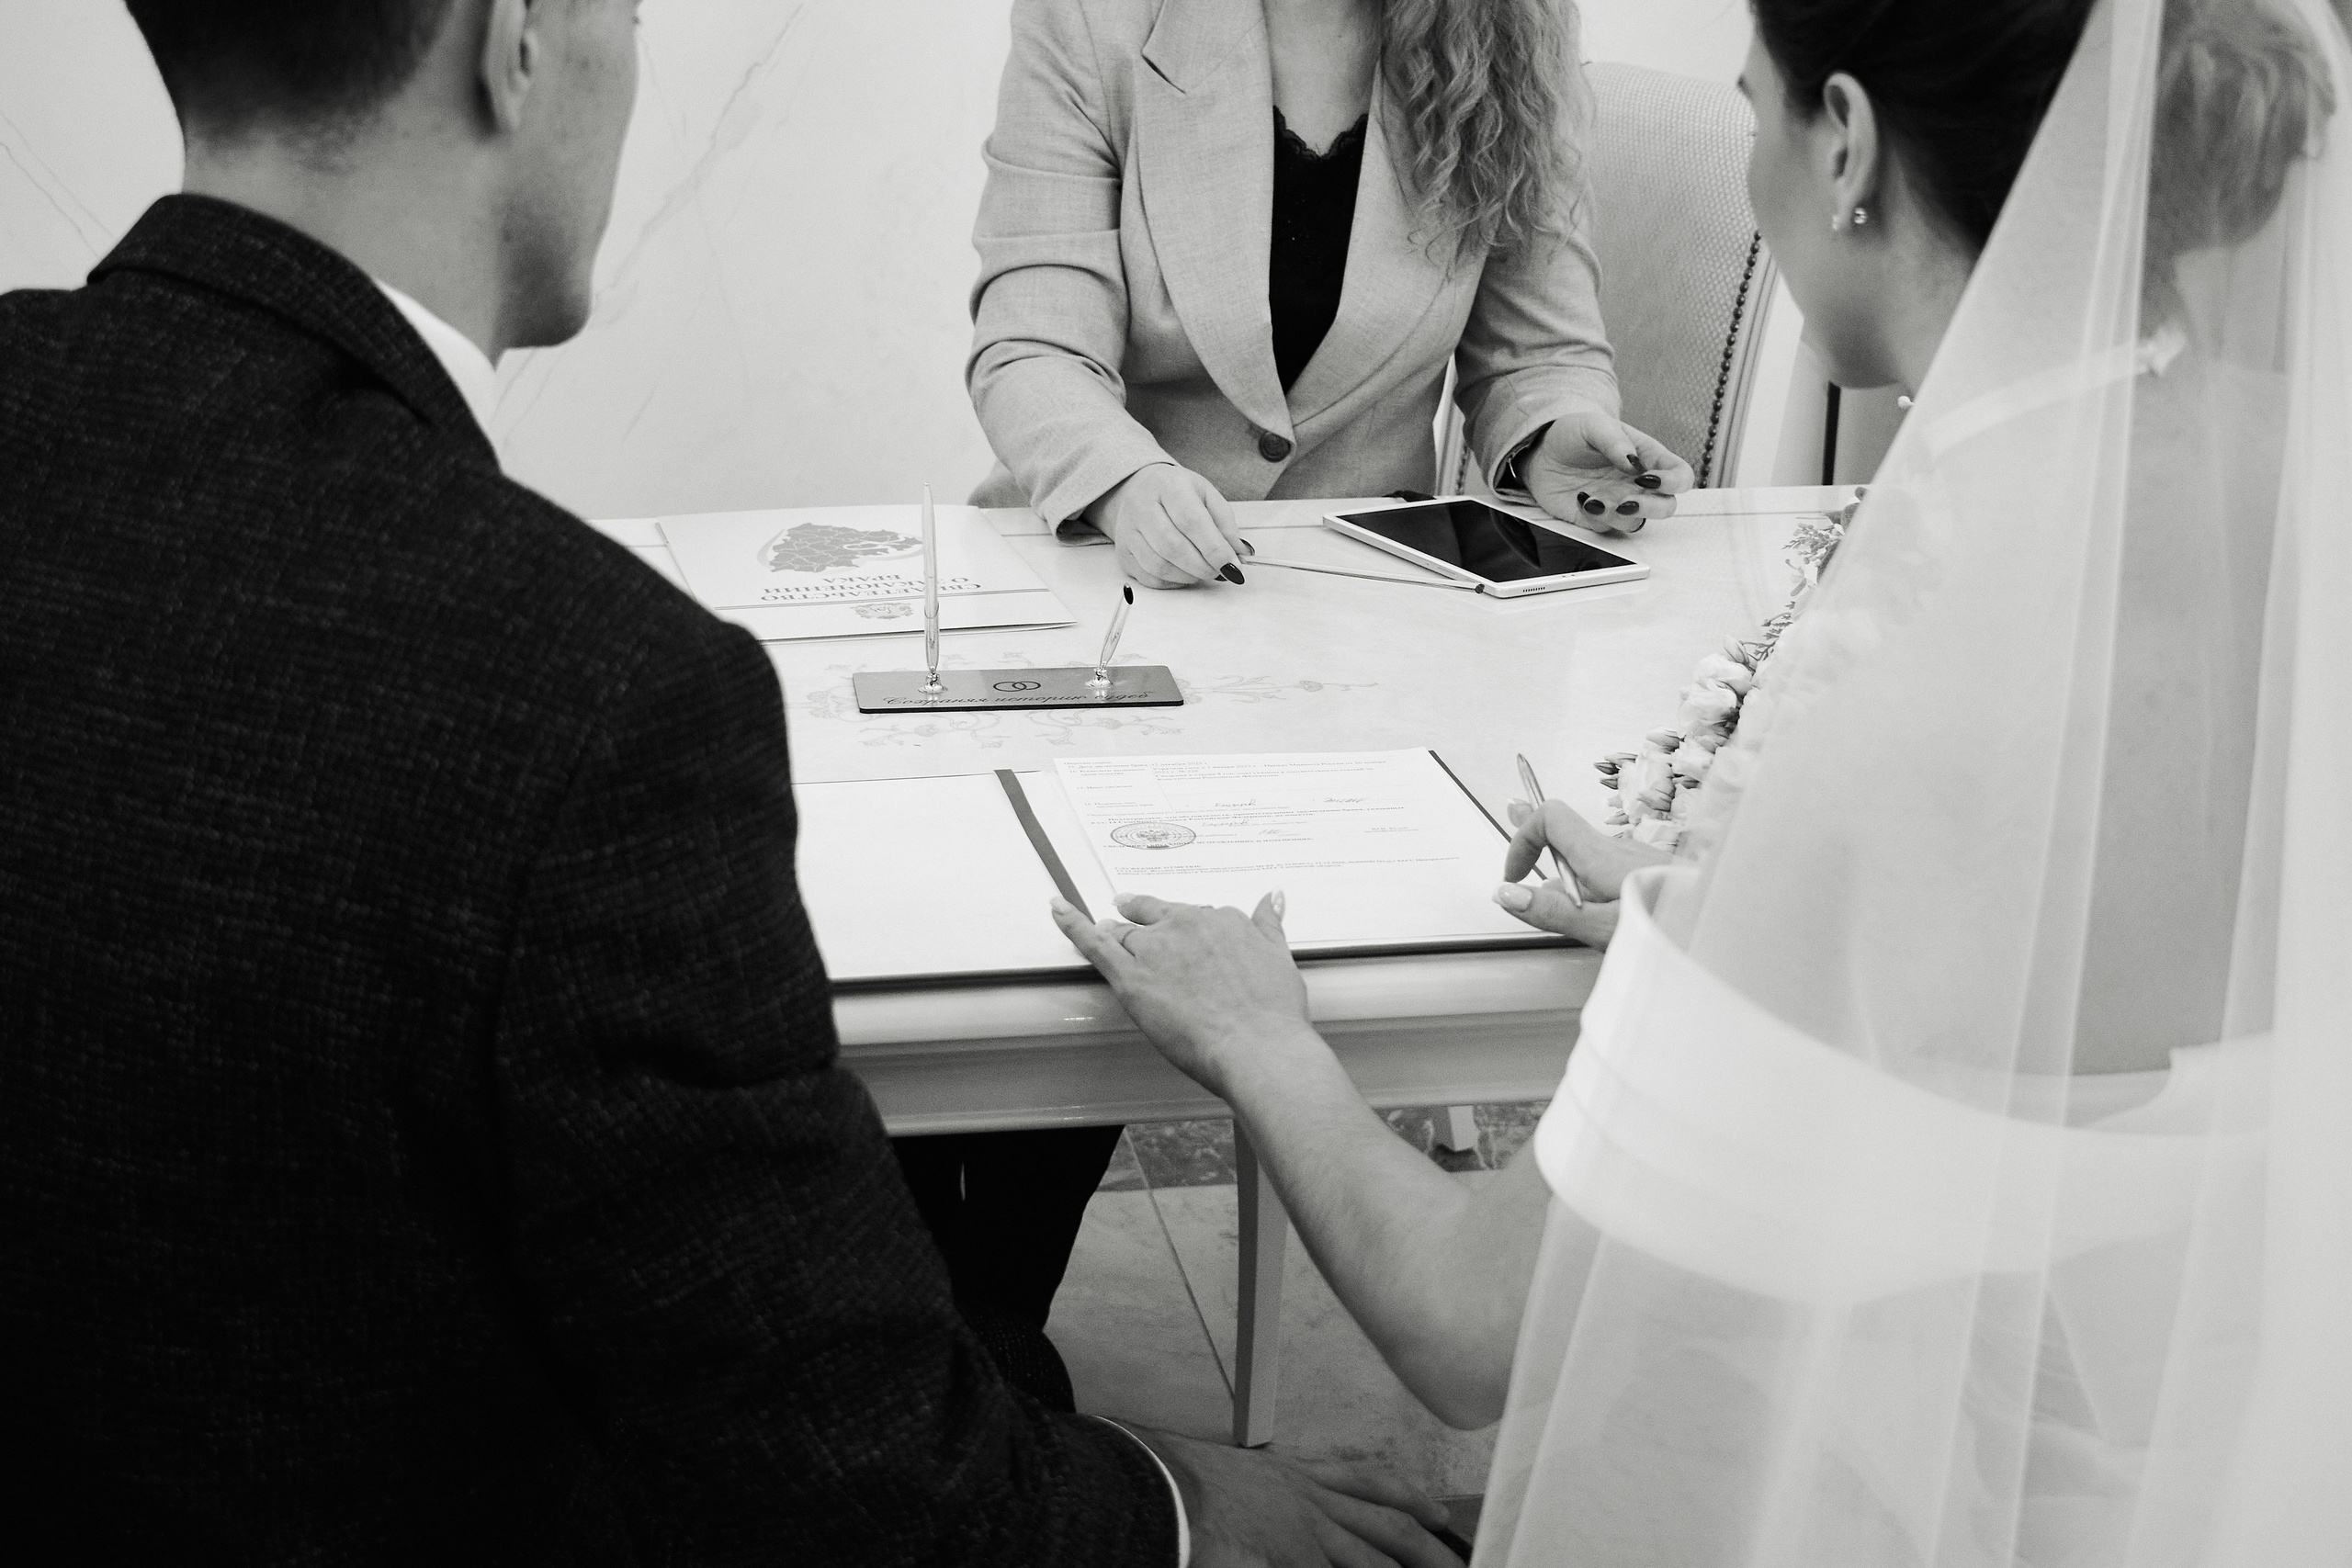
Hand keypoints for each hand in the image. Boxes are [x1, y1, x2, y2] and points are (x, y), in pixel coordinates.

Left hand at [1049, 891, 1309, 1096]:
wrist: (1257, 1046)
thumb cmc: (1272, 1013)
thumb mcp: (1279, 957)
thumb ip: (1268, 925)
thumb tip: (1271, 898)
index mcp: (1221, 921)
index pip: (1192, 916)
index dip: (1184, 929)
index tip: (1182, 933)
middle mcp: (1186, 926)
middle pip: (1155, 918)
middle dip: (1143, 919)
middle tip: (1132, 916)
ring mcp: (1155, 949)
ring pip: (1126, 934)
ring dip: (1117, 934)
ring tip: (1109, 934)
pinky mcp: (1130, 977)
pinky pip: (1094, 943)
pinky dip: (1071, 922)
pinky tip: (1057, 908)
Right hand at [1085, 463, 1245, 587]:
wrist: (1139, 488)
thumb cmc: (1176, 492)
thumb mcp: (1206, 495)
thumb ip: (1225, 524)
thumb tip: (1240, 553)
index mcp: (1168, 486)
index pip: (1192, 521)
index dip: (1215, 549)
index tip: (1233, 566)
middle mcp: (1142, 506)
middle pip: (1173, 547)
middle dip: (1203, 566)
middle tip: (1221, 572)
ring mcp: (1128, 531)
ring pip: (1159, 566)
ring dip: (1189, 576)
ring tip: (1204, 571)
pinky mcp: (1123, 552)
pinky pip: (1149, 577)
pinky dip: (1173, 582)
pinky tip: (1185, 573)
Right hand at [1129, 1426, 1467, 1567]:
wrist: (1162, 1488)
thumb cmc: (1184, 1484)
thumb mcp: (1236, 1483)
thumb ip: (1268, 1496)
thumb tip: (1276, 1515)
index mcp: (1296, 1477)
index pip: (1364, 1482)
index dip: (1405, 1494)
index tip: (1431, 1508)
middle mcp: (1310, 1500)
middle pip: (1385, 1519)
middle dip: (1426, 1541)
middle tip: (1456, 1555)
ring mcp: (1305, 1533)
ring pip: (1374, 1555)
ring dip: (1413, 1564)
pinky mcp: (1295, 1557)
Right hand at [1491, 799, 1672, 947]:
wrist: (1728, 926)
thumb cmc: (1673, 927)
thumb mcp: (1603, 928)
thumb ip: (1551, 911)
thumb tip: (1506, 894)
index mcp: (1602, 856)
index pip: (1549, 816)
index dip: (1523, 838)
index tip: (1515, 876)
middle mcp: (1619, 850)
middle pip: (1566, 837)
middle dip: (1542, 855)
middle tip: (1523, 851)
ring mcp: (1637, 861)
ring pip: (1589, 860)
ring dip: (1569, 881)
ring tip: (1568, 913)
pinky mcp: (1652, 875)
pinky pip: (1611, 873)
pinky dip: (1595, 890)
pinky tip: (1606, 920)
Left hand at [1519, 408, 1693, 536]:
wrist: (1541, 452)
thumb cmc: (1573, 434)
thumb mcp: (1594, 425)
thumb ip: (1615, 440)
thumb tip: (1632, 461)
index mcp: (1647, 458)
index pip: (1679, 475)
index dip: (1673, 482)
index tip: (1648, 478)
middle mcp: (1639, 485)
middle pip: (1666, 507)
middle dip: (1651, 508)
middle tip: (1626, 500)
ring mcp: (1620, 503)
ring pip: (1638, 522)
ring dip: (1620, 516)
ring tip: (1596, 500)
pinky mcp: (1598, 518)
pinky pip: (1608, 528)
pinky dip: (1597, 519)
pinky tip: (1583, 500)